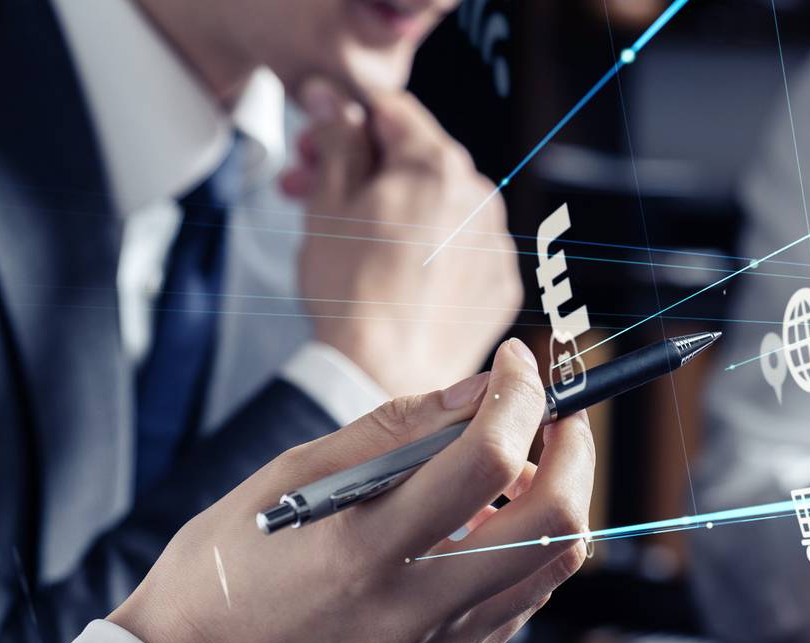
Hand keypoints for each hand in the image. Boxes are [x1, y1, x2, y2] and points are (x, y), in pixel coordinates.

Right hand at [109, 338, 593, 642]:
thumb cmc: (227, 569)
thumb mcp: (289, 477)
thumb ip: (393, 430)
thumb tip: (477, 390)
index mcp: (364, 550)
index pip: (486, 462)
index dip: (518, 397)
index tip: (516, 365)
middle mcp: (415, 608)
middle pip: (553, 524)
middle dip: (574, 452)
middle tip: (556, 414)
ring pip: (552, 566)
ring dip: (556, 501)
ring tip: (517, 465)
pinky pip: (521, 600)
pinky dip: (526, 549)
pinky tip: (489, 522)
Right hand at [285, 79, 522, 398]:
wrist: (387, 371)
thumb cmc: (355, 294)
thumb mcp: (328, 201)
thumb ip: (336, 140)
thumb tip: (334, 105)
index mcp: (437, 165)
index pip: (392, 111)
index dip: (345, 116)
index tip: (318, 133)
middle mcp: (479, 198)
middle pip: (414, 158)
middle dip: (360, 164)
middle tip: (311, 184)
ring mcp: (494, 243)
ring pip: (438, 203)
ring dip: (392, 205)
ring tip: (347, 234)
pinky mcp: (498, 284)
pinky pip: (460, 248)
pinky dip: (428, 248)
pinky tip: (391, 269)